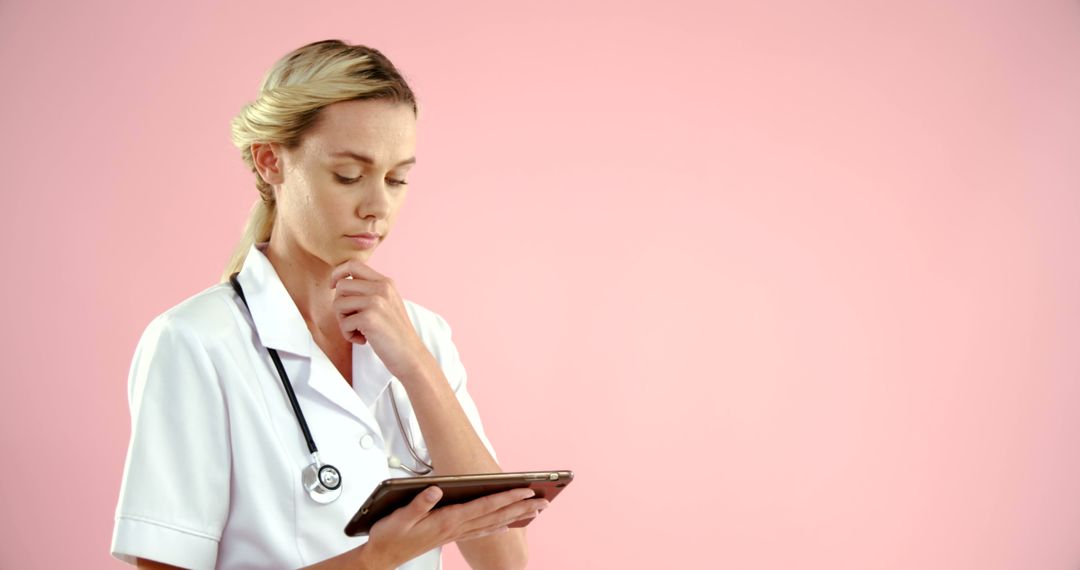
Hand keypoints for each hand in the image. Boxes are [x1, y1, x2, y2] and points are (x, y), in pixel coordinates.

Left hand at [329, 259, 430, 378]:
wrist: (410, 355)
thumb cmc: (395, 334)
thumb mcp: (387, 304)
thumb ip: (369, 291)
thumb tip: (339, 284)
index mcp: (386, 282)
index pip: (353, 264)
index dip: (338, 273)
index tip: (332, 286)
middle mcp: (382, 288)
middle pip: (341, 285)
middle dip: (340, 305)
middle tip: (352, 320)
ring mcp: (376, 302)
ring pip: (338, 303)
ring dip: (343, 321)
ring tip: (358, 331)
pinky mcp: (369, 318)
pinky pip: (344, 323)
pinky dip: (349, 335)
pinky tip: (364, 340)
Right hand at [361, 486, 547, 569]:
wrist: (383, 556)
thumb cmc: (391, 536)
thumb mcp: (400, 517)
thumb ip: (419, 503)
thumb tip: (436, 490)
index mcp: (448, 521)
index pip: (484, 506)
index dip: (506, 498)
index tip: (525, 491)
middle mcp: (457, 528)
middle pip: (495, 515)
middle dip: (520, 507)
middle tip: (542, 501)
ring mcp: (456, 533)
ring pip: (493, 523)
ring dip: (515, 516)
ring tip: (534, 510)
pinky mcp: (452, 535)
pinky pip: (482, 530)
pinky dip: (498, 525)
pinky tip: (507, 524)